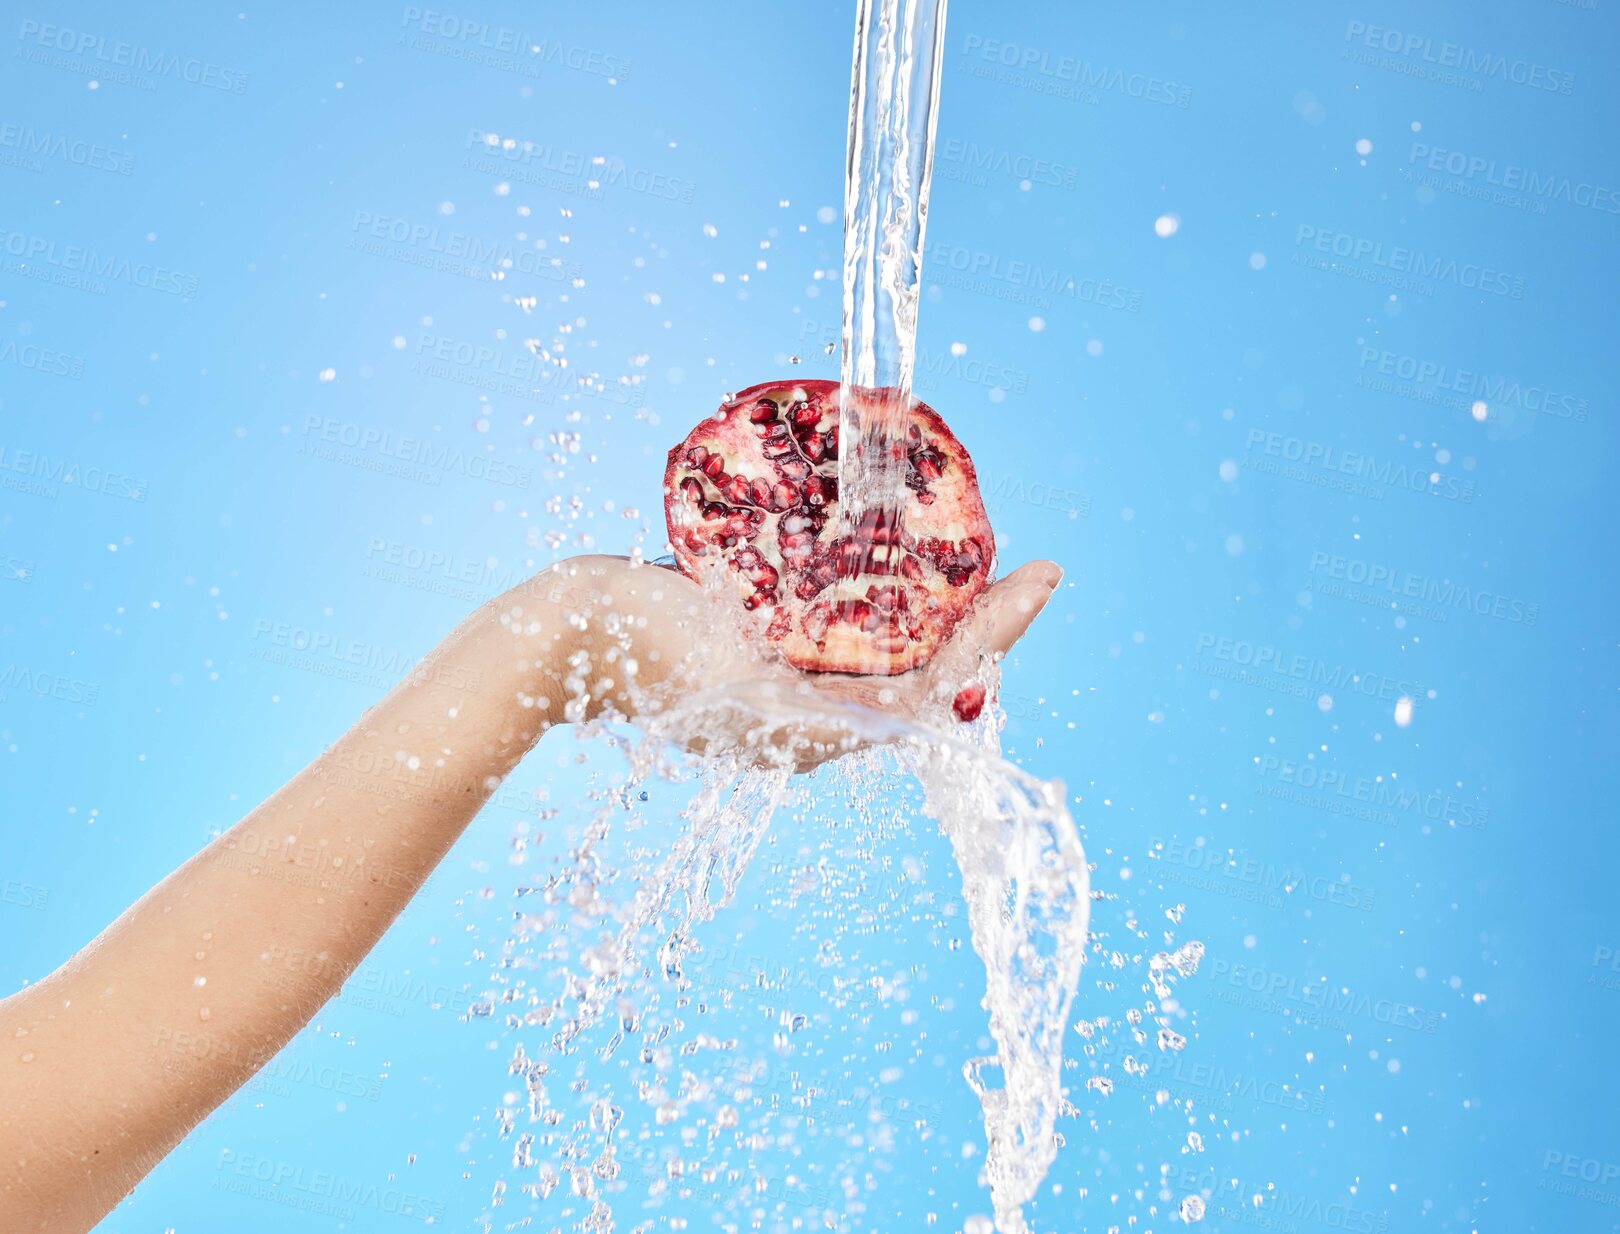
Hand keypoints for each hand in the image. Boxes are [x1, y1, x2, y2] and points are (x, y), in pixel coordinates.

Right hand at [523, 555, 1061, 769]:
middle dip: (980, 624)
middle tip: (1028, 571)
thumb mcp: (744, 691)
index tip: (1042, 579)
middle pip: (923, 670)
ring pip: (890, 648)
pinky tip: (896, 559)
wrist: (567, 632)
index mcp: (820, 732)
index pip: (935, 688)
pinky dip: (881, 597)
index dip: (995, 635)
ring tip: (977, 560)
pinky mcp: (765, 647)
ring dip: (937, 608)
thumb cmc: (646, 654)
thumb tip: (931, 725)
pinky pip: (843, 627)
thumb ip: (828, 717)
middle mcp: (816, 711)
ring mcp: (789, 678)